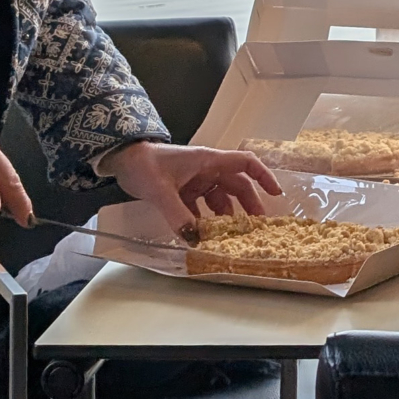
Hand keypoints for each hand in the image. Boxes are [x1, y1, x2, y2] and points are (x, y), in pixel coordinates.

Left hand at [103, 142, 282, 241]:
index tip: (276, 194)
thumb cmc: (144, 164)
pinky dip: (205, 220)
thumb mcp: (161, 190)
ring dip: (226, 216)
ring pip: (221, 198)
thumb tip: (195, 240)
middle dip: (248, 205)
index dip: (264, 177)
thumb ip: (178, 216)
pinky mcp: (184, 190)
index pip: (245, 164)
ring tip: (231, 235)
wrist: (122, 158)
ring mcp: (196, 180)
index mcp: (208, 161)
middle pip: (237, 186)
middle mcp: (207, 169)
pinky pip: (202, 206)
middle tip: (255, 227)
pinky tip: (204, 234)